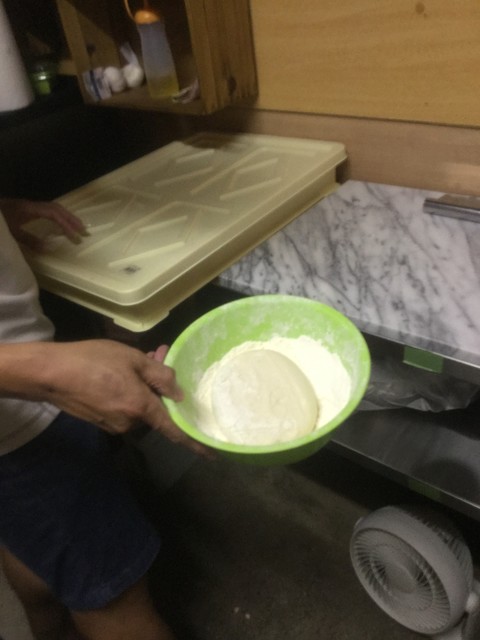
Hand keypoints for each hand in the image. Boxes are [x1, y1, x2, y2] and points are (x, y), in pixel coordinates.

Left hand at [0, 198, 87, 248]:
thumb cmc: (1, 222)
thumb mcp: (13, 233)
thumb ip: (30, 240)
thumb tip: (49, 248)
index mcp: (30, 209)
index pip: (54, 214)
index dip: (66, 224)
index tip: (76, 236)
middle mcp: (32, 204)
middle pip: (57, 208)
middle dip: (72, 220)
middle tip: (84, 231)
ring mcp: (30, 205)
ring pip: (54, 208)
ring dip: (67, 217)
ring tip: (77, 228)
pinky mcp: (27, 208)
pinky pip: (48, 210)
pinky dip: (58, 217)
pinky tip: (61, 224)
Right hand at [0, 339, 210, 457]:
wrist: (49, 373)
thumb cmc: (92, 361)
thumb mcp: (132, 359)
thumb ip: (160, 376)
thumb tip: (180, 394)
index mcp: (141, 408)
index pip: (174, 430)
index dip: (194, 442)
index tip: (212, 453)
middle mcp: (130, 423)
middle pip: (156, 409)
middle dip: (161, 387)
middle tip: (160, 355)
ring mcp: (113, 424)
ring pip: (139, 405)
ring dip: (144, 385)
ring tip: (138, 358)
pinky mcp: (100, 420)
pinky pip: (125, 406)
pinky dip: (129, 391)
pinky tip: (119, 371)